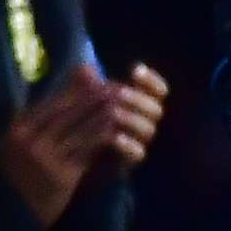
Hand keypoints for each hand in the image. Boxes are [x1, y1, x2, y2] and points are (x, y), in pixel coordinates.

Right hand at [0, 77, 115, 225]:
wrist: (12, 213)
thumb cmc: (20, 175)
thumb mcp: (20, 144)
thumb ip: (39, 121)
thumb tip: (62, 95)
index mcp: (17, 128)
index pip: (53, 102)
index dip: (79, 90)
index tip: (99, 80)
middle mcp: (29, 140)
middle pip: (70, 111)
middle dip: (97, 98)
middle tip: (120, 89)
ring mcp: (45, 158)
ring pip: (82, 129)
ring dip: (106, 116)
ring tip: (124, 107)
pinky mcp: (62, 176)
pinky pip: (88, 152)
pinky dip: (105, 140)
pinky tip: (119, 133)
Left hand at [85, 63, 170, 184]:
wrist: (72, 162)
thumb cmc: (80, 126)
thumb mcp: (79, 102)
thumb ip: (85, 85)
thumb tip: (85, 68)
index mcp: (138, 105)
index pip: (158, 91)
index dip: (151, 80)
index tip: (134, 70)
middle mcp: (144, 122)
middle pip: (156, 109)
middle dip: (138, 99)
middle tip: (119, 92)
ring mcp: (138, 142)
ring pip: (148, 130)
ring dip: (131, 119)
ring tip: (112, 112)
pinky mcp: (130, 161)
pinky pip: (138, 153)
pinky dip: (128, 144)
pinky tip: (115, 137)